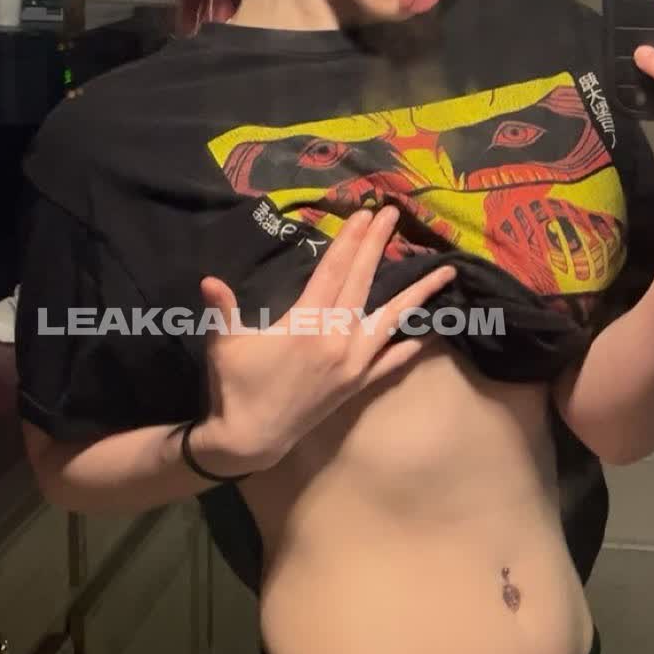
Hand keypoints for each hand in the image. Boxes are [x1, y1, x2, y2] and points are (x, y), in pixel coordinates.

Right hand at [190, 206, 454, 472]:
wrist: (251, 440)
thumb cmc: (235, 387)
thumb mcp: (225, 344)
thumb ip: (222, 309)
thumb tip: (209, 280)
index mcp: (306, 323)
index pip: (334, 270)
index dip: (350, 240)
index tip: (364, 213)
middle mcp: (337, 340)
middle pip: (363, 283)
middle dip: (378, 245)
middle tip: (393, 213)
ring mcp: (352, 364)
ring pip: (390, 321)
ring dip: (417, 294)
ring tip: (445, 273)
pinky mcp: (356, 385)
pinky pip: (390, 363)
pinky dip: (409, 347)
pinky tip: (429, 334)